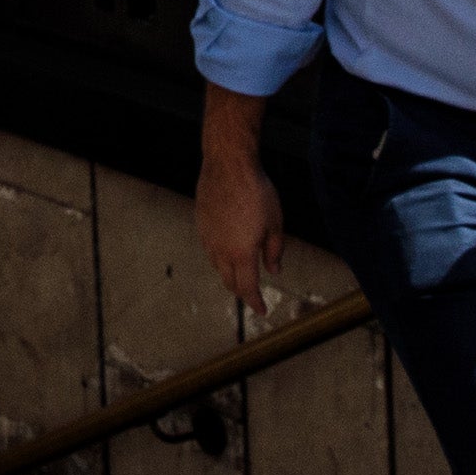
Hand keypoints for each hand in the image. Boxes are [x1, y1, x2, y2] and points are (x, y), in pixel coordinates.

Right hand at [196, 135, 284, 316]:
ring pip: (217, 266)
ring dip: (230, 273)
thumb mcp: (275, 223)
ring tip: (241, 272)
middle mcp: (221, 250)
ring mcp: (207, 238)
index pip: (247, 288)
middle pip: (230, 281)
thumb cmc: (256, 192)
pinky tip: (228, 248)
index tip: (262, 310)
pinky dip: (220, 256)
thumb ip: (274, 251)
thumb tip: (274, 270)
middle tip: (253, 294)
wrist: (228, 165)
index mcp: (242, 253)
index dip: (255, 302)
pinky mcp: (200, 225)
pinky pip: (210, 249)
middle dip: (242, 291)